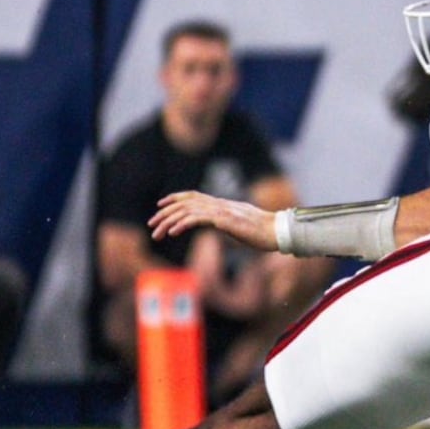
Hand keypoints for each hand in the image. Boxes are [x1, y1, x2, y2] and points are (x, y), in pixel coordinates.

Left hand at [149, 190, 277, 250]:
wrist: (278, 231)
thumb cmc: (263, 232)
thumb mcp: (240, 225)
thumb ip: (228, 222)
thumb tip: (221, 225)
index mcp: (222, 204)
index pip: (193, 196)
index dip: (175, 198)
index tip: (160, 206)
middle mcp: (219, 204)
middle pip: (185, 203)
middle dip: (165, 213)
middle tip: (151, 224)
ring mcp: (222, 211)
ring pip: (187, 211)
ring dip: (168, 222)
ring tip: (156, 233)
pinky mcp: (224, 220)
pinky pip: (197, 220)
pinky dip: (182, 224)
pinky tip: (172, 233)